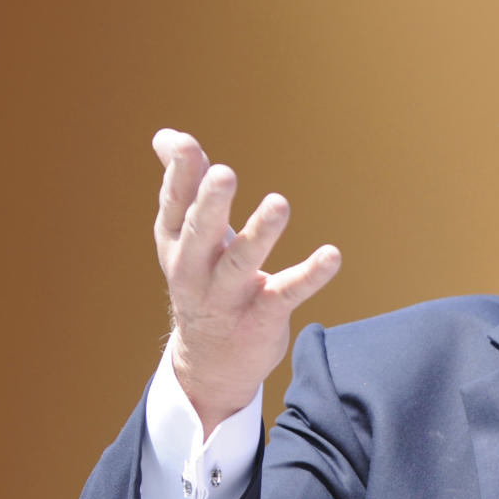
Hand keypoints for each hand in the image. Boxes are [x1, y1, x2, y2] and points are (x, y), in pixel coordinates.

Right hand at [152, 129, 341, 436]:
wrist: (209, 362)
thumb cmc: (202, 281)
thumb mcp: (185, 237)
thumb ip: (182, 185)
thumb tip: (165, 135)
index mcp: (176, 244)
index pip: (174, 205)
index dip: (179, 175)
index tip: (187, 144)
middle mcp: (195, 271)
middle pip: (200, 233)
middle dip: (211, 204)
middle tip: (224, 173)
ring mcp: (227, 297)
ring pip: (241, 263)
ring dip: (260, 234)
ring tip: (279, 203)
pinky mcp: (261, 318)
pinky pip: (287, 294)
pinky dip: (310, 275)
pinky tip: (332, 255)